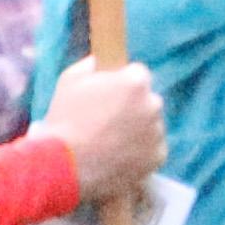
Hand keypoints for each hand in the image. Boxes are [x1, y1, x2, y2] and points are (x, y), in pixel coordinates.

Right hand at [40, 61, 163, 201]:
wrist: (67, 164)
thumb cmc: (65, 120)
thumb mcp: (68, 82)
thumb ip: (88, 66)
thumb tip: (97, 60)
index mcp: (135, 83)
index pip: (138, 73)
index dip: (123, 81)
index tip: (111, 92)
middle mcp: (153, 105)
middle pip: (147, 100)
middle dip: (132, 105)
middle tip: (108, 119)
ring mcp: (158, 132)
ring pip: (151, 125)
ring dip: (137, 128)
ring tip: (110, 140)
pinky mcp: (159, 156)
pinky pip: (152, 148)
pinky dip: (140, 151)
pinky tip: (118, 155)